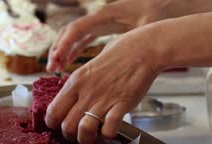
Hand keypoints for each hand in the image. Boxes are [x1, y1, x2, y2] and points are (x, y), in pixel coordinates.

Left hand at [45, 26, 164, 143]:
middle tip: (77, 133)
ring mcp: (104, 99)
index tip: (60, 125)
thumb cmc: (119, 55)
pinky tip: (110, 128)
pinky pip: (109, 129)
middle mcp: (86, 92)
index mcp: (75, 81)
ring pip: (84, 131)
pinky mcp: (121, 105)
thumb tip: (71, 98)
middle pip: (66, 126)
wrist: (143, 50)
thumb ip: (79, 84)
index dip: (54, 123)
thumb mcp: (89, 67)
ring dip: (87, 138)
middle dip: (70, 135)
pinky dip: (108, 134)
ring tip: (92, 135)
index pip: (53, 112)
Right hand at [47, 0, 168, 71]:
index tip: (58, 57)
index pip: (77, 28)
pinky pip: (81, 41)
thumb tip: (127, 47)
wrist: (159, 5)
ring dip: (62, 52)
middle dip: (58, 49)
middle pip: (69, 32)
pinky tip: (67, 64)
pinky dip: (72, 51)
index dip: (65, 43)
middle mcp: (96, 18)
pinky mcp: (101, 29)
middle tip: (52, 68)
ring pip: (72, 37)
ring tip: (55, 69)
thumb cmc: (154, 13)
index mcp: (104, 15)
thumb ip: (134, 35)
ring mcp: (97, 24)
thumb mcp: (146, 24)